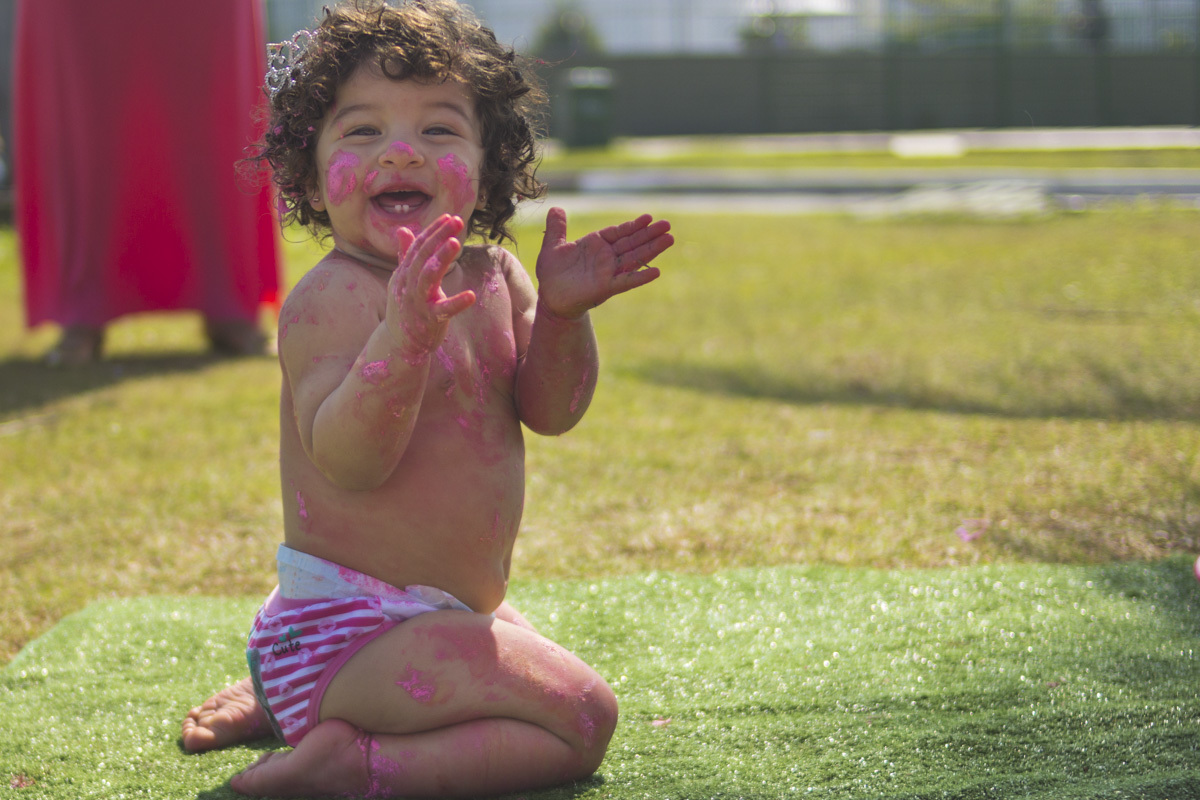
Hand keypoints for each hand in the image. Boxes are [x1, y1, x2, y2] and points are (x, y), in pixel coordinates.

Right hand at [385, 215, 475, 360]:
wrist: (399, 344)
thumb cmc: (405, 308)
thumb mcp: (404, 280)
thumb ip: (405, 255)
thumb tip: (403, 230)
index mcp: (404, 273)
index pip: (418, 246)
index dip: (433, 231)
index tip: (449, 216)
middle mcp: (408, 285)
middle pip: (422, 256)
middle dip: (439, 237)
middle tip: (457, 221)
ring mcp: (417, 303)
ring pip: (427, 277)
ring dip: (441, 258)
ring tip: (456, 242)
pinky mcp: (429, 321)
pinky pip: (443, 310)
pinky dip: (457, 303)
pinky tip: (471, 295)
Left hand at [535, 207, 673, 319]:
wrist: (549, 298)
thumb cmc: (552, 273)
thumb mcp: (552, 246)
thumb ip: (557, 227)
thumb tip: (556, 207)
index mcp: (596, 245)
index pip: (619, 232)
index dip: (634, 226)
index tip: (649, 218)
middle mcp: (606, 257)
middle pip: (632, 243)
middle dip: (649, 234)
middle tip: (668, 225)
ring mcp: (608, 272)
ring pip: (634, 258)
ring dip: (652, 250)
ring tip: (669, 240)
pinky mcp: (606, 287)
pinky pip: (626, 281)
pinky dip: (640, 276)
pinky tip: (656, 271)